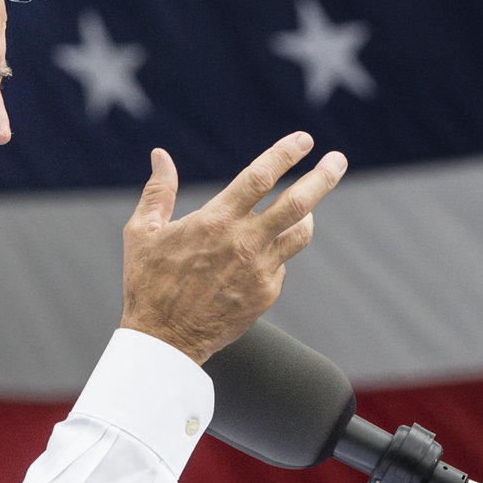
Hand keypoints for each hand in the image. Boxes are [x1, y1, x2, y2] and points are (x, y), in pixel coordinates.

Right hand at [118, 133, 345, 363]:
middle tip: (339, 160)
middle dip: (323, 177)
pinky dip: (276, 254)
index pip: (260, 176)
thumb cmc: (148, 284)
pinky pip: (281, 264)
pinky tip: (258, 258)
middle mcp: (244, 243)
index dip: (285, 153)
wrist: (165, 341)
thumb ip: (158, 191)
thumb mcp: (143, 233)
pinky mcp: (266, 294)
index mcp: (215, 221)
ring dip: (307, 216)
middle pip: (298, 202)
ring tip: (305, 208)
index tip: (303, 140)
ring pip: (300, 233)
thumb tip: (160, 156)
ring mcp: (260, 270)